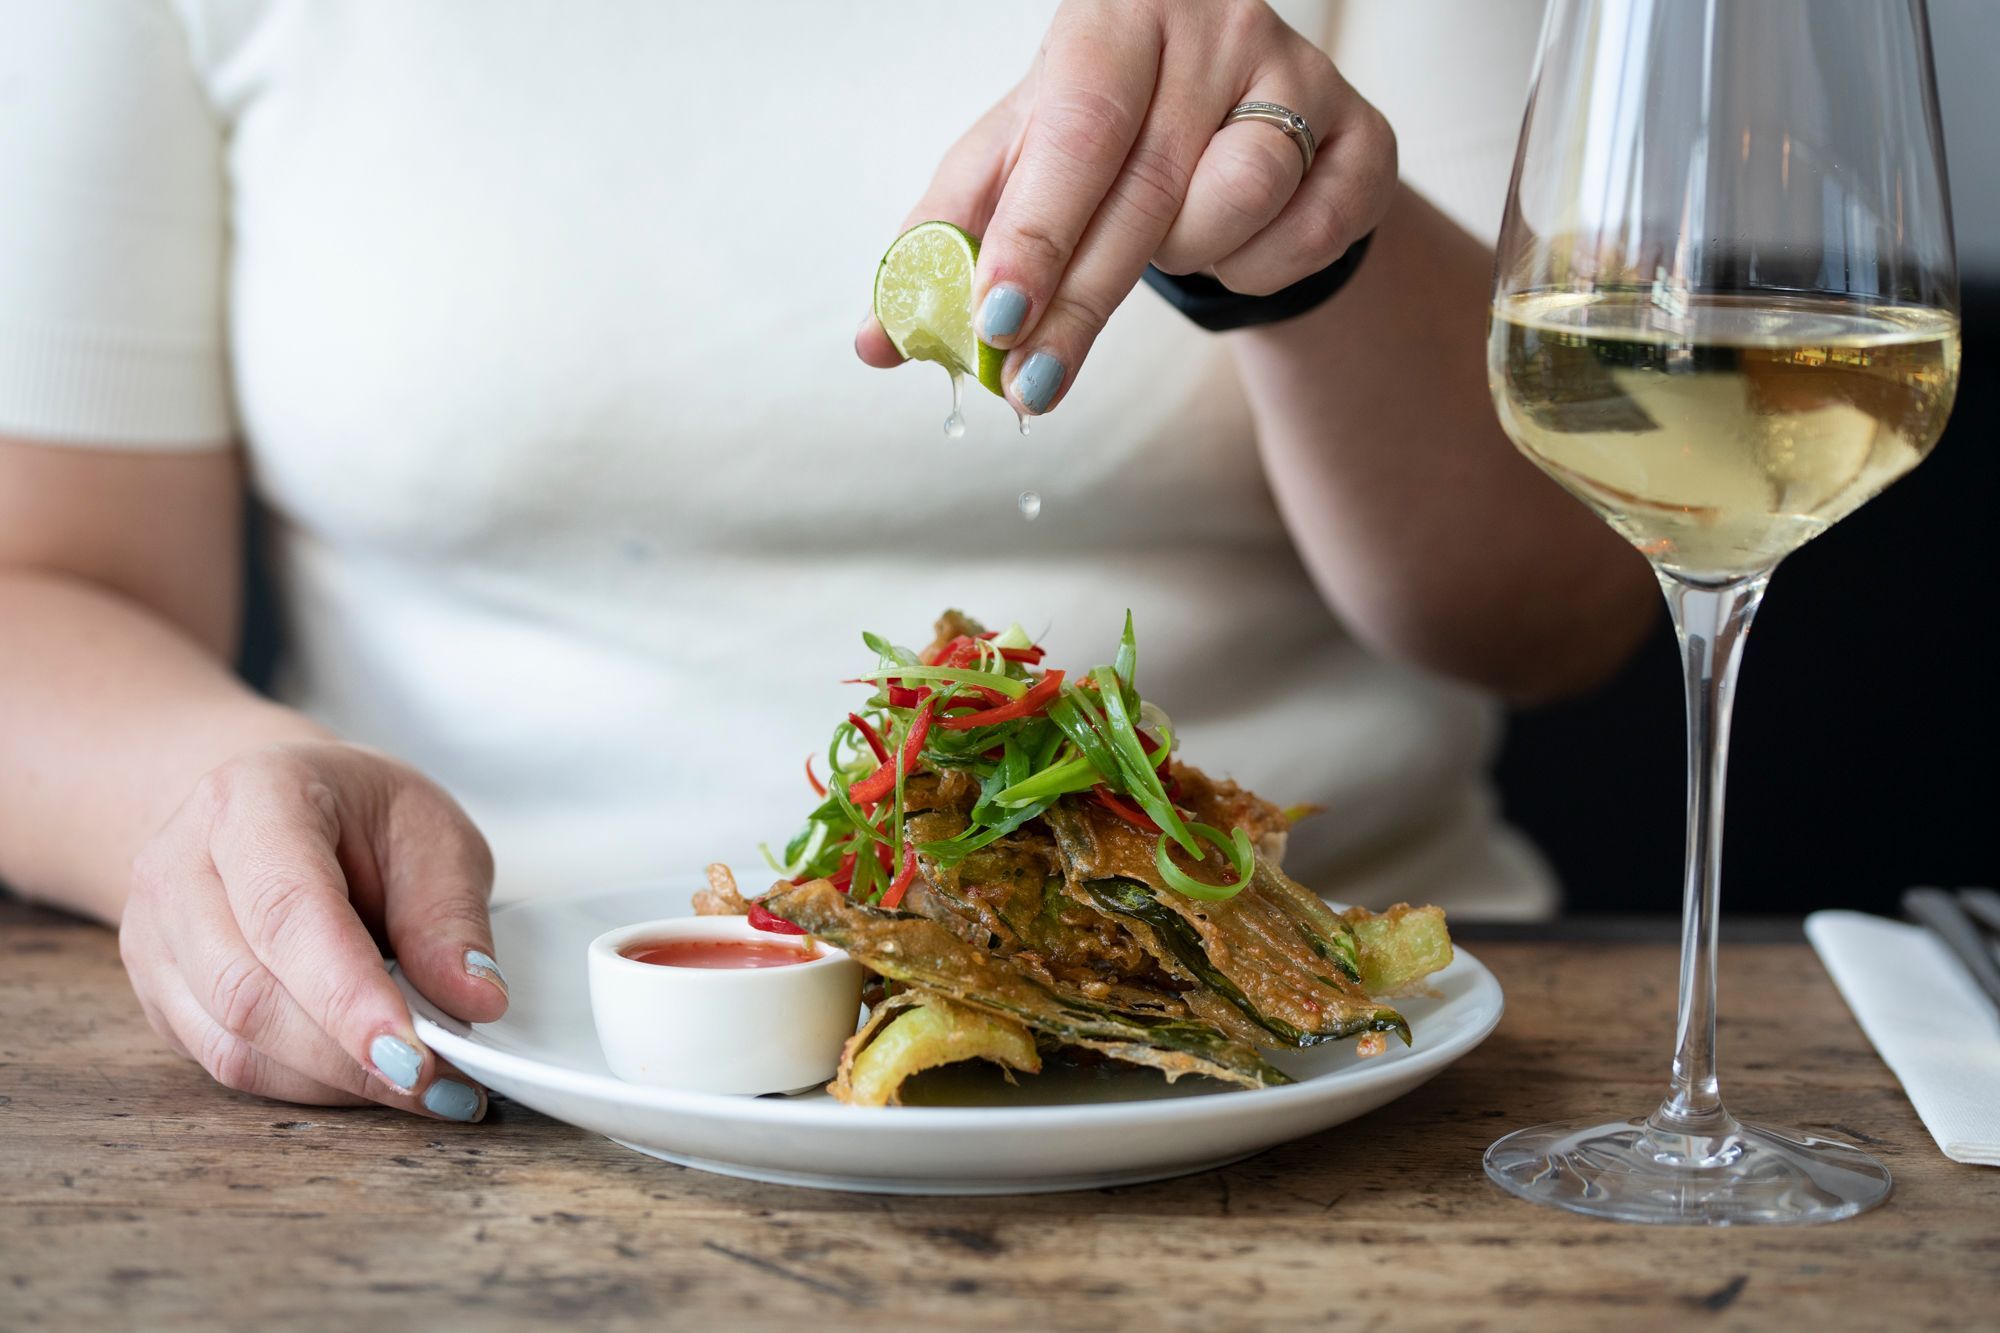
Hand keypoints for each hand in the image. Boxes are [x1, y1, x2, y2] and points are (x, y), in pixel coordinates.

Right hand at [119, 743, 505, 1119]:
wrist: (276, 806)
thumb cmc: (360, 815)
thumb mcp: (433, 834)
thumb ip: (450, 916)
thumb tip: (475, 1001)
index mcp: (253, 799)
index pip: (288, 911)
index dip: (349, 996)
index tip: (414, 1057)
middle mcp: (180, 864)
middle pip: (248, 990)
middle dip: (351, 1055)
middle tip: (443, 1083)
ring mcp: (153, 933)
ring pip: (232, 1041)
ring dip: (334, 1080)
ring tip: (420, 1084)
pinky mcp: (157, 991)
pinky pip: (227, 1061)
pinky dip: (307, 1084)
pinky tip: (365, 1076)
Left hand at [857, 0, 1393, 415]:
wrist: (1228, 118)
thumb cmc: (1103, 136)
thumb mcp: (1016, 166)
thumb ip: (948, 242)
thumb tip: (875, 341)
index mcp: (1114, 15)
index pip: (1073, 127)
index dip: (1034, 229)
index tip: (994, 317)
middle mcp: (1214, 26)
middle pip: (1144, 187)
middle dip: (1078, 304)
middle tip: (1029, 384)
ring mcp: (1300, 76)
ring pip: (1236, 206)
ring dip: (1187, 257)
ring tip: (1166, 242)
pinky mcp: (1365, 137)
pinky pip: (1306, 236)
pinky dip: (1257, 265)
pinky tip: (1235, 241)